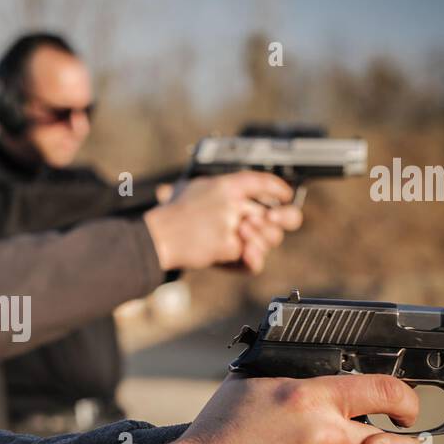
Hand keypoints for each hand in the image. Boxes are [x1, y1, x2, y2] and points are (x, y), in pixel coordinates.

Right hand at [142, 172, 298, 271]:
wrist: (157, 237)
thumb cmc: (173, 216)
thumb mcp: (196, 189)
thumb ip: (223, 192)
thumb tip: (249, 200)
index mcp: (225, 185)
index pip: (262, 181)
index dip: (278, 188)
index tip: (286, 195)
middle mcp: (232, 202)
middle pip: (277, 213)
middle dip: (285, 220)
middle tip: (276, 221)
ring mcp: (231, 225)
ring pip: (268, 239)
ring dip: (261, 243)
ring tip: (246, 243)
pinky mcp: (228, 247)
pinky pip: (251, 260)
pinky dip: (248, 262)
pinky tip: (243, 257)